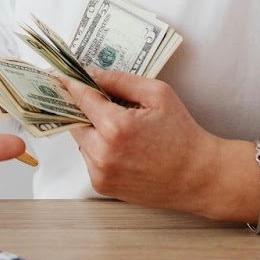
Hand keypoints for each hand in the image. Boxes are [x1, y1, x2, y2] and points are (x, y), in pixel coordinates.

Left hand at [61, 70, 222, 212]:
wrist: (198, 177)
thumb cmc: (182, 134)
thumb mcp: (158, 94)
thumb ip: (120, 80)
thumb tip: (91, 74)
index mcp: (116, 127)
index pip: (81, 97)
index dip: (71, 83)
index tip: (61, 74)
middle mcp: (102, 153)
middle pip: (75, 120)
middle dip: (85, 108)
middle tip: (101, 101)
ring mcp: (100, 173)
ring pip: (81, 140)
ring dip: (93, 130)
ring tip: (123, 129)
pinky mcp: (102, 186)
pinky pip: (90, 159)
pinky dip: (99, 149)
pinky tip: (124, 148)